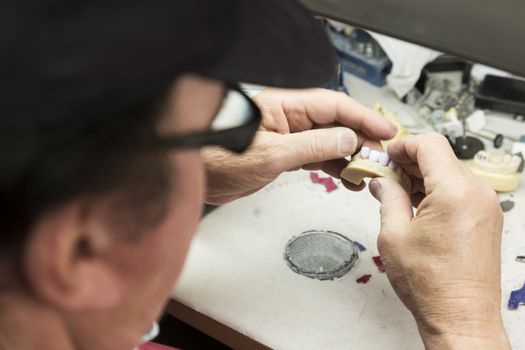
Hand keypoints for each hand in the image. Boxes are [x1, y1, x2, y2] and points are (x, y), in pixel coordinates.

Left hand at [203, 88, 395, 203]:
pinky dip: (334, 167)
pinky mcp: (284, 154)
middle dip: (361, 138)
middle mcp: (289, 118)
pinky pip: (317, 156)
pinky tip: (346, 177)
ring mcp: (288, 136)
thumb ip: (312, 146)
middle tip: (382, 155)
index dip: (364, 117)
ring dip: (350, 156)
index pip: (334, 106)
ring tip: (368, 170)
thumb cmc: (219, 158)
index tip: (385, 130)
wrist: (197, 178)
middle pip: (336, 122)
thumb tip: (347, 140)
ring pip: (329, 141)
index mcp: (285, 106)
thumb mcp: (272, 154)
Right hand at [369, 133, 509, 348]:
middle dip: (410, 161)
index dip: (403, 144)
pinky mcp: (487, 218)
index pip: (429, 144)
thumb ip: (388, 198)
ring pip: (450, 173)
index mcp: (455, 192)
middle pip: (441, 157)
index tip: (387, 154)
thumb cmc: (432, 285)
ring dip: (423, 177)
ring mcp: (486, 206)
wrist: (461, 317)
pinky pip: (460, 190)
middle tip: (385, 174)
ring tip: (398, 193)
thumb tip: (383, 181)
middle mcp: (477, 194)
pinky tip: (417, 205)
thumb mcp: (394, 235)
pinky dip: (437, 190)